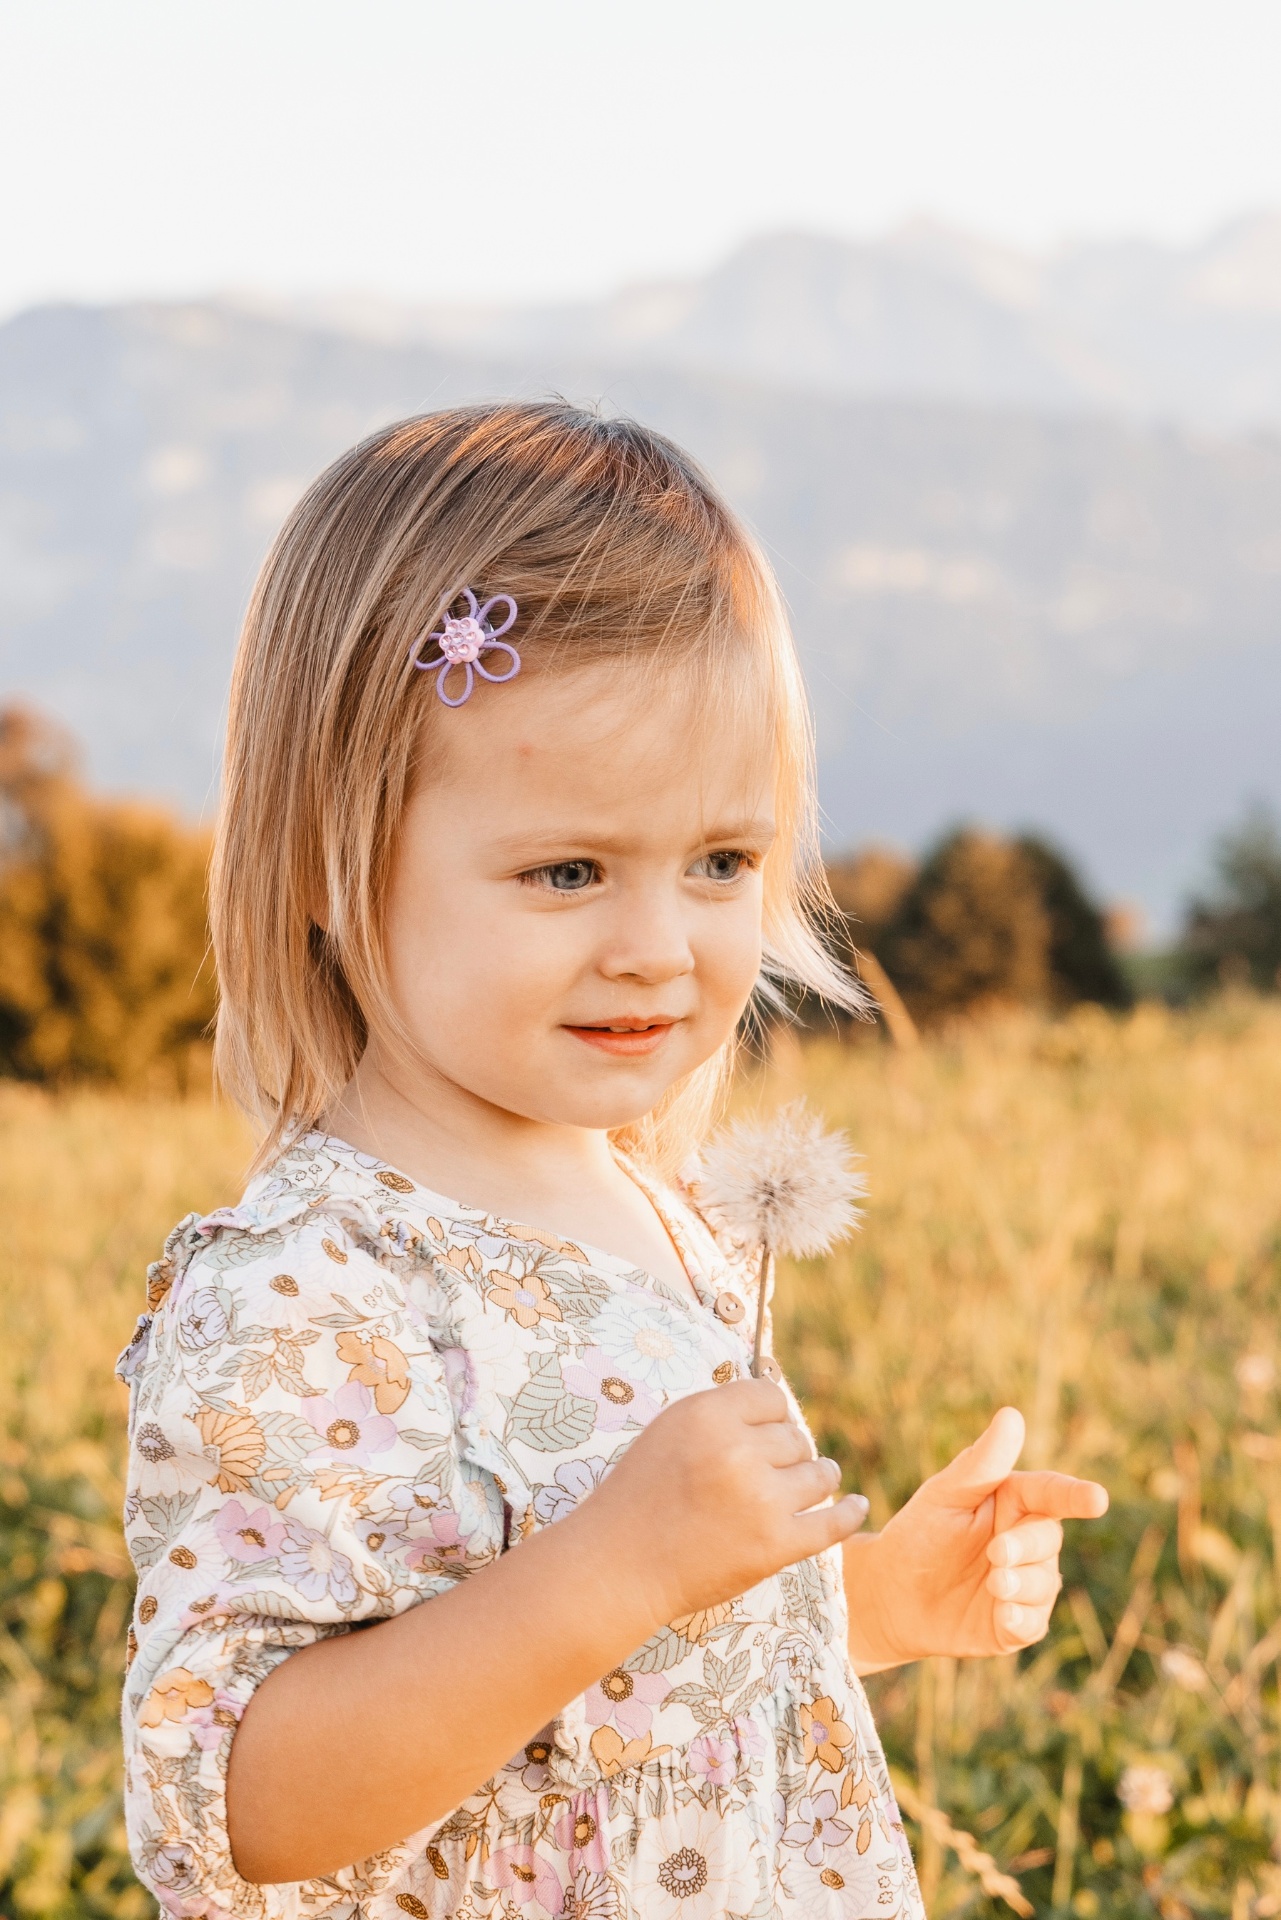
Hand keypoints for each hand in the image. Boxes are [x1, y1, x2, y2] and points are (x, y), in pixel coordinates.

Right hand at [578, 1378, 869, 1632]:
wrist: (619, 1565)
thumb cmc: (641, 1493)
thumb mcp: (673, 1430)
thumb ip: (723, 1412)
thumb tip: (778, 1403)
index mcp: (708, 1415)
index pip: (771, 1397)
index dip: (769, 1418)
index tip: (762, 1435)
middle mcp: (738, 1451)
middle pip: (796, 1438)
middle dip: (784, 1455)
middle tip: (760, 1477)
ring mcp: (761, 1500)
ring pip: (818, 1474)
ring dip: (814, 1480)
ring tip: (803, 1487)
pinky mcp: (775, 1546)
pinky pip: (832, 1523)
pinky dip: (849, 1513)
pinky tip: (858, 1506)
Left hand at [844, 1407, 1107, 1668]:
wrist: (890, 1593)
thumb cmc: (920, 1532)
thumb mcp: (945, 1494)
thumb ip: (982, 1463)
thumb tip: (1012, 1415)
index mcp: (1014, 1501)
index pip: (1051, 1493)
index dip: (1075, 1495)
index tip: (1097, 1499)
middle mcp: (1027, 1541)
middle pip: (1049, 1538)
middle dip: (1026, 1546)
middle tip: (996, 1553)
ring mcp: (1025, 1584)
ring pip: (1045, 1582)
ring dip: (1021, 1584)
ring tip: (992, 1584)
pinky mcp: (1014, 1624)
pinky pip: (1033, 1623)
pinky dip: (1022, 1618)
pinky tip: (1002, 1612)